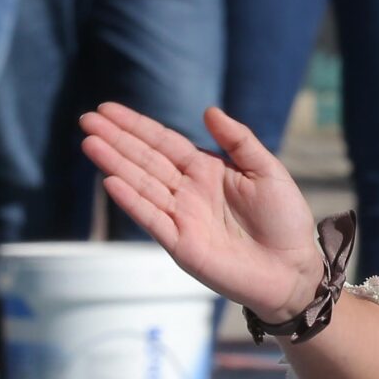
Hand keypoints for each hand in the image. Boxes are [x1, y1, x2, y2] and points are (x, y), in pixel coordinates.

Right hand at [82, 103, 322, 321]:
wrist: (293, 268)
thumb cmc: (285, 219)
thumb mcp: (267, 170)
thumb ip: (239, 140)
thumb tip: (209, 110)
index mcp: (207, 170)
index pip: (164, 142)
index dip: (136, 126)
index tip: (107, 109)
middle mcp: (188, 191)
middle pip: (145, 159)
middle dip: (116, 140)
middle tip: (86, 120)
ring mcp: (181, 217)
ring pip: (141, 184)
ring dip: (115, 164)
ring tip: (89, 143)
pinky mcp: (181, 244)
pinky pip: (152, 218)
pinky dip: (131, 201)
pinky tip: (111, 181)